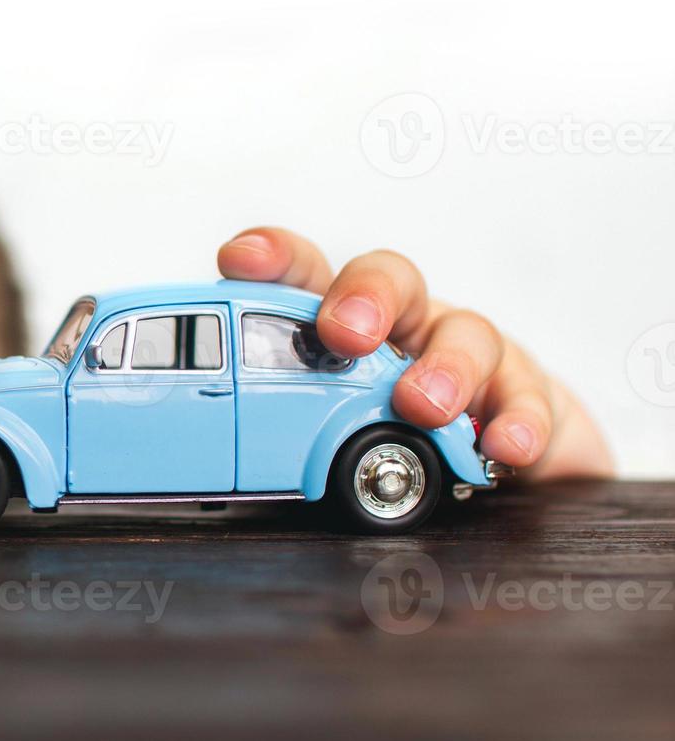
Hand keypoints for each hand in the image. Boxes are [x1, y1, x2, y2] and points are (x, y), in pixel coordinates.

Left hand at [217, 227, 613, 479]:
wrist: (483, 482)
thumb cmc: (377, 450)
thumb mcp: (313, 445)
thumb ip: (274, 444)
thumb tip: (214, 474)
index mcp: (337, 330)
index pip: (304, 275)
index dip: (274, 258)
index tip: (239, 259)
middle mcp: (402, 328)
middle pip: (389, 279)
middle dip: (365, 297)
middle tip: (344, 334)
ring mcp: (464, 356)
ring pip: (466, 332)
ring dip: (443, 367)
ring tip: (424, 406)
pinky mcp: (522, 396)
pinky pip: (526, 397)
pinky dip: (517, 420)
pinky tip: (503, 446)